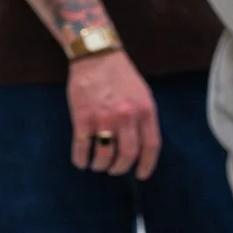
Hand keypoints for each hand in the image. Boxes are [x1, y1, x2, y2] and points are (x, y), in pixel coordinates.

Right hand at [68, 50, 161, 179]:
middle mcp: (127, 116)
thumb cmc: (122, 76)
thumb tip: (143, 144)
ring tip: (98, 166)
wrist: (97, 57)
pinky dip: (81, 159)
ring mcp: (104, 117)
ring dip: (101, 165)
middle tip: (115, 171)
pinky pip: (82, 146)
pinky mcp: (82, 117)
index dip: (147, 164)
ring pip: (104, 154)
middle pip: (128, 154)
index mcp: (146, 111)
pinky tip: (82, 161)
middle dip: (121, 168)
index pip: (151, 145)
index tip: (142, 175)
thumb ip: (144, 118)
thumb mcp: (143, 94)